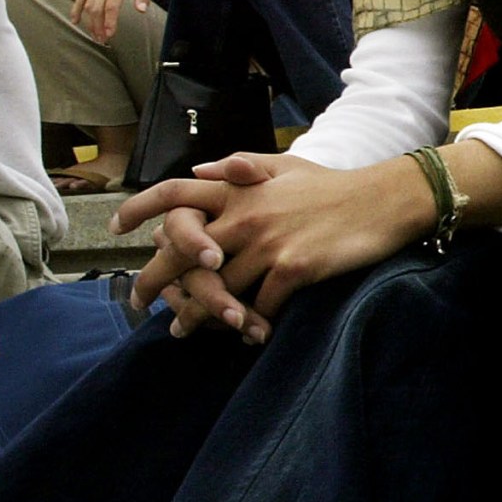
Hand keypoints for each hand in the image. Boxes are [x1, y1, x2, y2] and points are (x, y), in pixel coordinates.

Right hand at [69, 0, 155, 43]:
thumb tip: (141, 10)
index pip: (111, 5)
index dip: (109, 21)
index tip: (110, 34)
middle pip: (97, 8)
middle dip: (98, 26)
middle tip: (102, 41)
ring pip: (88, 5)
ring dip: (90, 22)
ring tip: (95, 37)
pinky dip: (77, 9)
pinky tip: (75, 21)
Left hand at [120, 152, 436, 340]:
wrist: (385, 200)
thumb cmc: (335, 186)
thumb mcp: (287, 166)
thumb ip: (243, 168)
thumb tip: (200, 170)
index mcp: (241, 189)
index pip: (176, 192)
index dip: (140, 209)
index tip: (116, 228)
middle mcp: (247, 215)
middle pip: (183, 252)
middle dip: (153, 280)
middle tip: (139, 301)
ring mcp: (269, 244)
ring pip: (216, 288)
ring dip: (197, 314)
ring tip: (183, 330)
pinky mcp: (294, 269)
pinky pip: (258, 306)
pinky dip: (249, 324)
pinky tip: (245, 334)